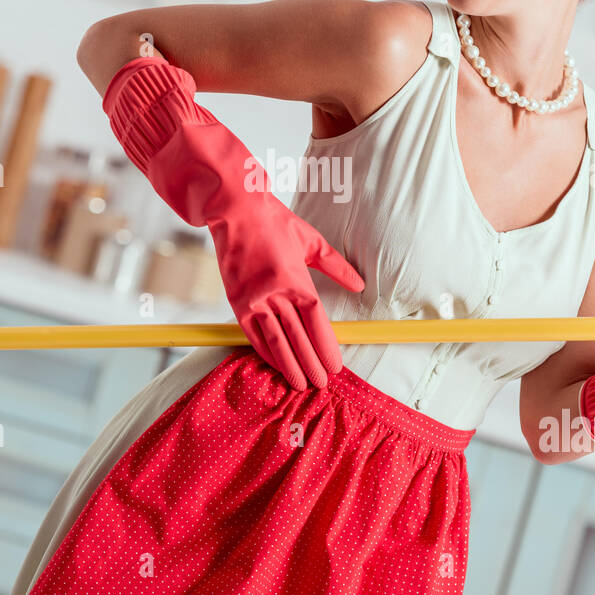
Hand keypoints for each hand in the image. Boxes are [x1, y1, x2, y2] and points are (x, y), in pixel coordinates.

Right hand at [210, 196, 364, 390]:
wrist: (235, 211)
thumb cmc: (275, 222)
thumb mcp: (312, 241)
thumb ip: (337, 266)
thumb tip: (358, 285)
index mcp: (296, 279)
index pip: (315, 322)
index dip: (326, 346)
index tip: (335, 364)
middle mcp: (274, 293)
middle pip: (297, 336)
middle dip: (310, 363)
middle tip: (321, 383)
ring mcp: (253, 300)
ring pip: (275, 340)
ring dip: (289, 365)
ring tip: (300, 384)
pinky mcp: (237, 303)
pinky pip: (253, 334)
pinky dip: (265, 351)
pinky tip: (276, 364)